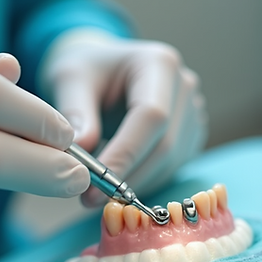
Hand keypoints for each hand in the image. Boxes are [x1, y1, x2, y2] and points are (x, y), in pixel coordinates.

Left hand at [41, 29, 207, 206]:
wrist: (100, 69)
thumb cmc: (85, 71)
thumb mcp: (69, 80)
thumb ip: (75, 112)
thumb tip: (81, 155)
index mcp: (159, 63)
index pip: (152, 117)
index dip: (126, 153)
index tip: (94, 182)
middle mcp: (184, 86)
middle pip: (166, 144)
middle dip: (128, 176)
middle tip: (88, 198)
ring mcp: (192, 112)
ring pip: (170, 163)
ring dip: (134, 184)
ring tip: (95, 192)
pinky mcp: (190, 135)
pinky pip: (171, 168)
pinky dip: (142, 181)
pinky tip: (115, 181)